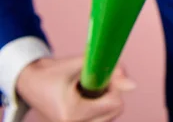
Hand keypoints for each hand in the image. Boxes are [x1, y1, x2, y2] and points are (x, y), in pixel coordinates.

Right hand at [16, 56, 135, 121]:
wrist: (32, 83)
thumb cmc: (55, 71)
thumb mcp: (80, 63)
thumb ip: (109, 70)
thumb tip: (133, 85)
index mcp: (72, 113)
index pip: (115, 104)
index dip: (114, 85)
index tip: (102, 75)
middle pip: (115, 111)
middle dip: (111, 93)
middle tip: (95, 81)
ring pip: (110, 116)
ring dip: (106, 101)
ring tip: (88, 90)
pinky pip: (102, 119)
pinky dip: (101, 108)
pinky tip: (87, 99)